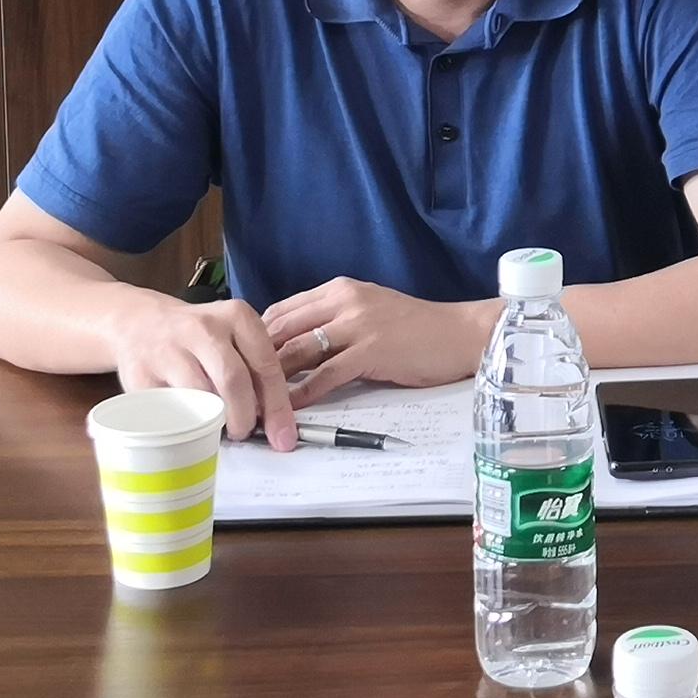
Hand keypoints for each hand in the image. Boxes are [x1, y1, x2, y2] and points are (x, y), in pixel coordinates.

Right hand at [97, 294, 296, 449]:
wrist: (138, 323)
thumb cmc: (196, 338)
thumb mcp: (233, 338)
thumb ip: (256, 369)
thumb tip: (279, 420)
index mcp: (236, 316)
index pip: (266, 366)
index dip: (277, 406)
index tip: (283, 435)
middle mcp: (204, 328)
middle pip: (234, 381)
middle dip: (244, 417)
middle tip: (244, 431)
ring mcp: (169, 349)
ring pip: (200, 397)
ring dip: (214, 423)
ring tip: (218, 428)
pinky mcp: (141, 374)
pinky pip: (170, 410)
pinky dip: (184, 424)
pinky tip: (190, 424)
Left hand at [262, 279, 489, 408]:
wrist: (460, 333)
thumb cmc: (417, 328)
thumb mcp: (369, 312)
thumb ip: (334, 322)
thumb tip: (294, 348)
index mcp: (339, 289)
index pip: (282, 310)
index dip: (256, 338)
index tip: (241, 363)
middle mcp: (344, 301)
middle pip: (282, 329)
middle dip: (255, 360)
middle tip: (236, 387)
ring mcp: (357, 325)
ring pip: (298, 352)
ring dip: (272, 380)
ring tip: (253, 402)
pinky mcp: (371, 351)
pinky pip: (325, 375)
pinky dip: (302, 393)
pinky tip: (288, 408)